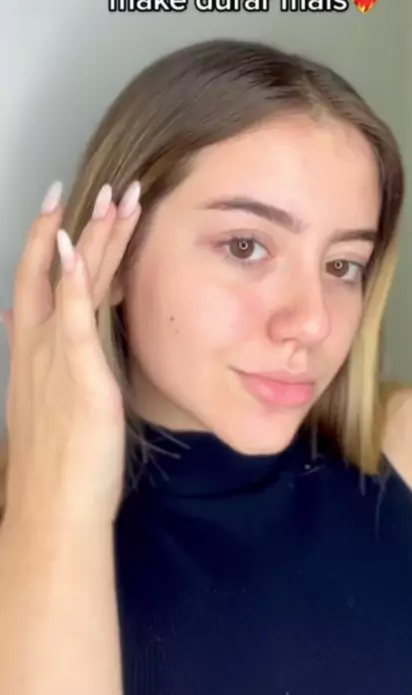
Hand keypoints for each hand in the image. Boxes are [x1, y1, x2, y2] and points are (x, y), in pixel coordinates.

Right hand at [1, 179, 140, 529]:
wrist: (51, 510)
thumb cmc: (55, 460)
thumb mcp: (39, 396)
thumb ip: (33, 351)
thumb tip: (15, 314)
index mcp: (35, 348)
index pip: (42, 277)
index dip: (53, 236)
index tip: (69, 203)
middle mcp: (40, 344)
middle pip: (59, 267)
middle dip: (84, 222)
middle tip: (110, 184)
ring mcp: (57, 358)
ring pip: (74, 282)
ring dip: (93, 235)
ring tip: (114, 197)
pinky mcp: (79, 377)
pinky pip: (73, 319)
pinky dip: (74, 281)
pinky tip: (77, 247)